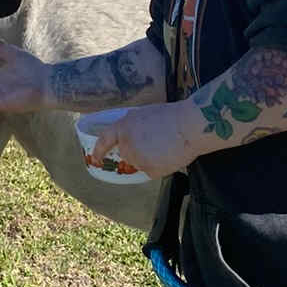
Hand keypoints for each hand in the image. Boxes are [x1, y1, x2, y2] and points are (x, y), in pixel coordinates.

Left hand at [82, 101, 200, 178]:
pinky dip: (160, 167)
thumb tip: (131, 136)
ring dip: (150, 159)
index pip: (105, 140)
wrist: (190, 126)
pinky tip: (170, 155)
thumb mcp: (145, 114)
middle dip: (137, 151)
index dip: (99, 150)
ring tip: (167, 146)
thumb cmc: (173, 116)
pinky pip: (151, 171)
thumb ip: (132, 126)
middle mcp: (126, 144)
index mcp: (123, 126)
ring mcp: (136, 159)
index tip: (96, 158)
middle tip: (156, 143)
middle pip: (126, 154)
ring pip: (140, 163)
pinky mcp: (148, 170)